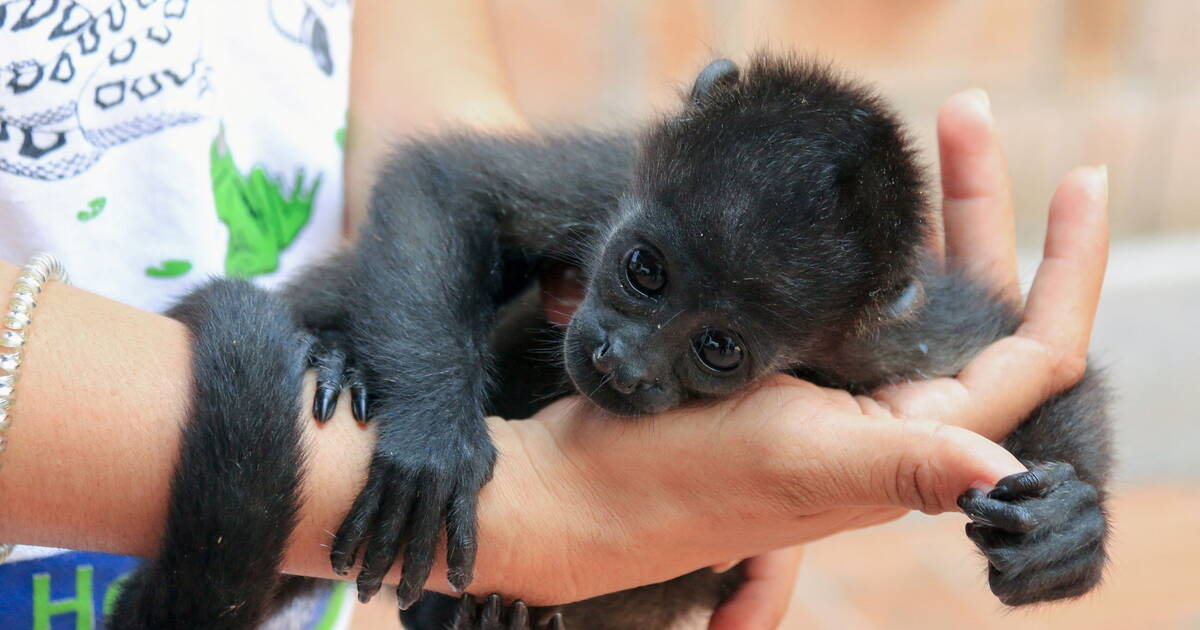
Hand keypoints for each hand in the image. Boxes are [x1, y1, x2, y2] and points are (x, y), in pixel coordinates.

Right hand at [533, 87, 1108, 622]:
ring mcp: (841, 384)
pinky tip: (851, 194)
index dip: (1072, 271)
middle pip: (974, 301)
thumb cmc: (685, 481)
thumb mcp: (801, 462)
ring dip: (928, 210)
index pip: (1034, 354)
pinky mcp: (791, 365)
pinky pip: (850, 290)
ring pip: (911, 287)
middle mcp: (891, 411)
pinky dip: (865, 237)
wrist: (584, 485)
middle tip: (963, 115)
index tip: (1080, 180)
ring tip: (920, 129)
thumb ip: (904, 466)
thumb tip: (1008, 482)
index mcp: (915, 434)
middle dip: (982, 207)